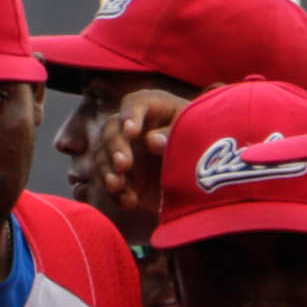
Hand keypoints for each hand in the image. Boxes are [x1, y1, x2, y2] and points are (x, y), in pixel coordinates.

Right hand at [92, 89, 191, 243]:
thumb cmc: (202, 145)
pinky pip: (106, 183)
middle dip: (114, 147)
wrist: (204, 181)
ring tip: (117, 185)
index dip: (130, 116)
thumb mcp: (193, 136)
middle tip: (124, 164)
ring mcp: (124, 152)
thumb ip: (173, 135)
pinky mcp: (121, 177)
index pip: (135, 104)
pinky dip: (114, 194)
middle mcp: (133, 128)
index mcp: (153, 108)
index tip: (131, 132)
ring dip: (106, 171)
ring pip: (102, 157)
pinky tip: (129, 203)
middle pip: (111, 130)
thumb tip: (152, 140)